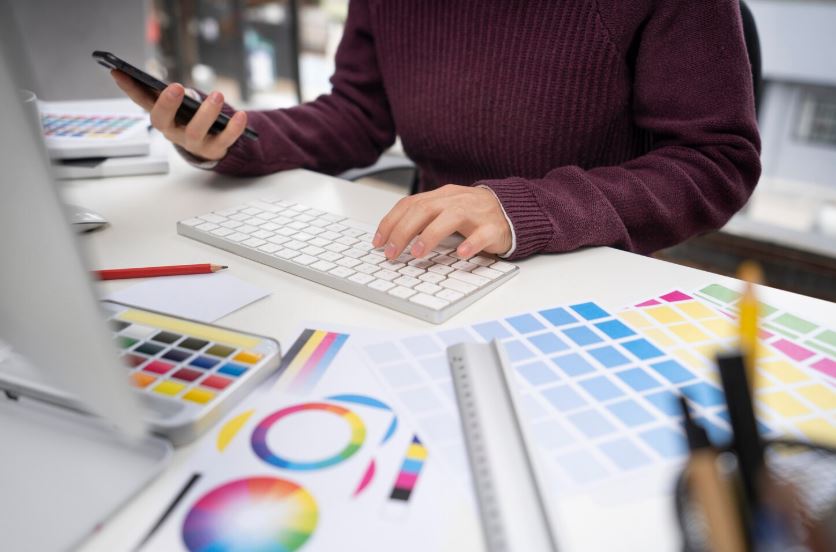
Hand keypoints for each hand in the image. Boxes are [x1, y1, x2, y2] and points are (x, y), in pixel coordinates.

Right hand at [110, 69, 246, 160]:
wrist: (210, 146)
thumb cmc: (192, 118)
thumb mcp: (181, 105)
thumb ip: (174, 95)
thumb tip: (175, 90)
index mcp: (161, 117)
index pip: (141, 102)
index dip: (128, 88)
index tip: (117, 71)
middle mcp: (173, 132)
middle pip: (163, 121)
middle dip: (167, 104)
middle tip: (175, 86)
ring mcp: (193, 143)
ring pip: (196, 131)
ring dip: (207, 112)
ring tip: (218, 94)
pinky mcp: (215, 149)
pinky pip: (225, 140)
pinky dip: (234, 128)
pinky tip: (241, 115)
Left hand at [373, 184, 511, 260]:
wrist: (512, 209)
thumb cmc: (473, 213)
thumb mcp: (445, 210)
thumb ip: (423, 219)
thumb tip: (393, 238)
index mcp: (441, 196)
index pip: (409, 204)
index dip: (390, 222)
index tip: (378, 242)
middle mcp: (455, 201)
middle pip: (424, 210)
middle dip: (403, 232)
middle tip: (391, 253)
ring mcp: (475, 213)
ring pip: (450, 218)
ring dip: (430, 235)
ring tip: (417, 253)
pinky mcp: (493, 227)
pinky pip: (482, 235)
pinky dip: (470, 244)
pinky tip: (460, 254)